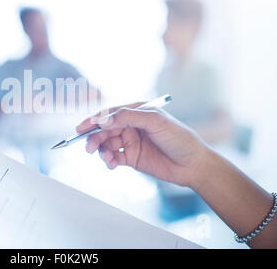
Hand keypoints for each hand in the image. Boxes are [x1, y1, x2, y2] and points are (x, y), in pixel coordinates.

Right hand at [76, 103, 212, 186]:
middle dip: (95, 138)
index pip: (110, 113)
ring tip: (107, 158)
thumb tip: (103, 119)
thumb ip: (127, 117)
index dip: (94, 120)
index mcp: (136, 112)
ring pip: (106, 144)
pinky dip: (109, 160)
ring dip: (102, 151)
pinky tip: (112, 164)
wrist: (193, 165)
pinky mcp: (131, 158)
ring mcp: (130, 142)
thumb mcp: (155, 121)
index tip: (82, 127)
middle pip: (104, 130)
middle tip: (89, 147)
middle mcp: (131, 126)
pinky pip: (113, 157)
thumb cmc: (179, 138)